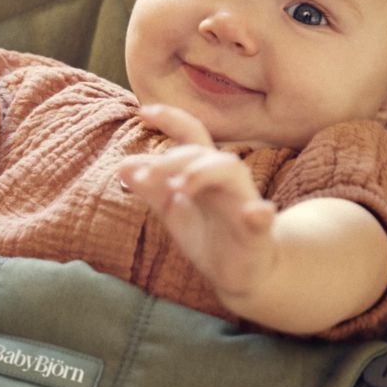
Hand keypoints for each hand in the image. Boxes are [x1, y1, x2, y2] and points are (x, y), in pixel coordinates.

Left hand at [120, 104, 277, 301]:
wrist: (240, 275)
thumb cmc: (208, 236)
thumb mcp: (173, 212)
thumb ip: (151, 189)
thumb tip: (122, 166)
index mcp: (205, 174)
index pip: (191, 137)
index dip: (172, 120)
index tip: (144, 112)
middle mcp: (226, 182)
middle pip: (205, 153)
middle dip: (174, 159)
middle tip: (146, 177)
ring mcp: (244, 204)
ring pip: (232, 173)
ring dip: (204, 173)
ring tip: (180, 187)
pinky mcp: (258, 234)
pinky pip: (264, 219)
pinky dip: (260, 214)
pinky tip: (254, 213)